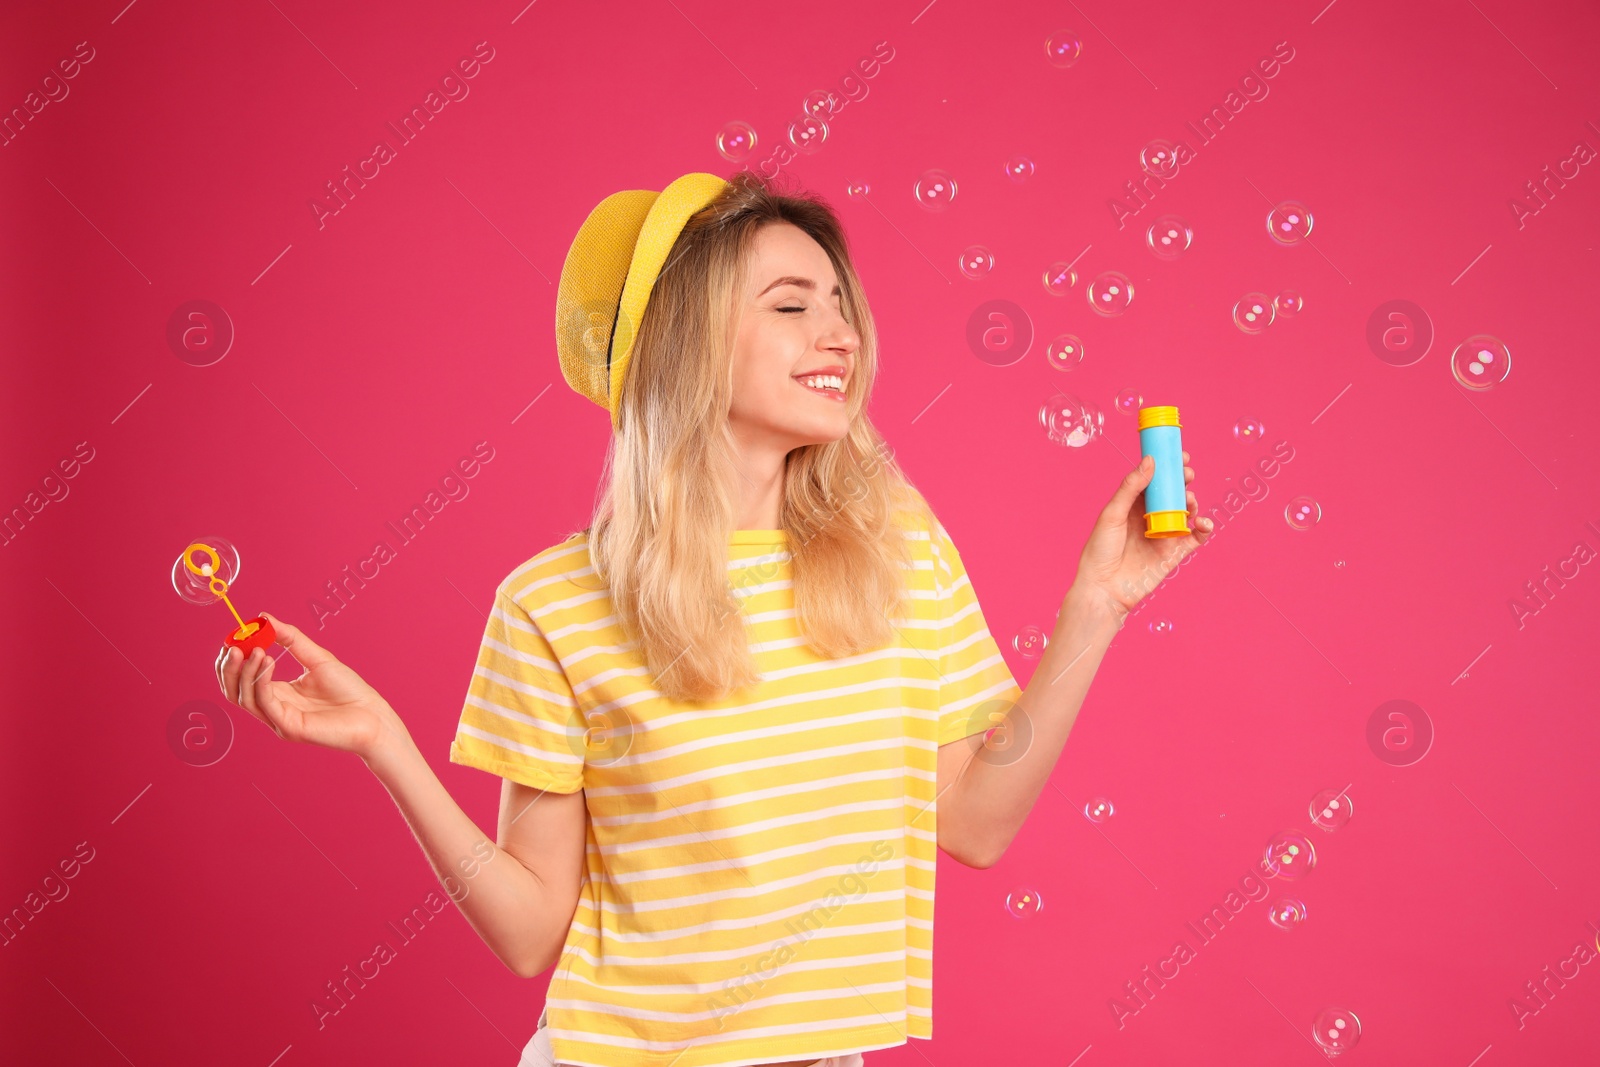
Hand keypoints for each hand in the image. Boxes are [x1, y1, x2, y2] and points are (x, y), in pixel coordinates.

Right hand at [214, 612, 409, 759]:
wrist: (373, 715)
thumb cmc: (349, 690)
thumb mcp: (316, 656)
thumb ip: (290, 638)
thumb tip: (263, 617)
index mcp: (277, 694)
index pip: (239, 680)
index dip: (231, 660)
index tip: (232, 637)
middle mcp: (273, 709)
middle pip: (233, 692)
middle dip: (228, 668)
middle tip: (232, 645)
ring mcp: (279, 721)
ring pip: (244, 698)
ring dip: (245, 671)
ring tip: (256, 649)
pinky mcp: (289, 728)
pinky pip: (265, 703)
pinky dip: (261, 681)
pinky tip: (268, 660)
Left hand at [1071, 450, 1213, 617]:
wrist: (1104, 589)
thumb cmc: (1100, 551)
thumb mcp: (1112, 514)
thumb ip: (1131, 487)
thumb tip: (1150, 460)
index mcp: (1134, 505)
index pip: (1155, 480)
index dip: (1168, 466)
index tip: (1179, 454)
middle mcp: (1151, 517)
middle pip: (1173, 493)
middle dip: (1183, 481)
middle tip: (1187, 473)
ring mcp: (1165, 534)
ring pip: (1187, 512)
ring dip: (1193, 502)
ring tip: (1188, 500)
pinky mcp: (1175, 553)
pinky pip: (1196, 537)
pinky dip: (1204, 527)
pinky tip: (1203, 522)